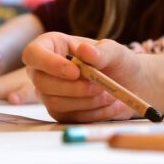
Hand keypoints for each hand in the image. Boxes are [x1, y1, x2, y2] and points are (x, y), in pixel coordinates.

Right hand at [23, 33, 141, 122]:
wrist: (130, 85)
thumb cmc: (119, 63)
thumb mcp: (116, 52)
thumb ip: (102, 51)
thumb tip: (85, 51)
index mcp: (53, 46)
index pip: (33, 53)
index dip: (49, 63)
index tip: (75, 71)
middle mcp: (45, 70)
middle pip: (41, 82)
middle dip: (73, 88)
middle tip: (100, 87)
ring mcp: (50, 93)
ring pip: (55, 103)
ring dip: (86, 101)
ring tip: (110, 95)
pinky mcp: (60, 112)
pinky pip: (68, 117)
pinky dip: (92, 113)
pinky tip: (110, 105)